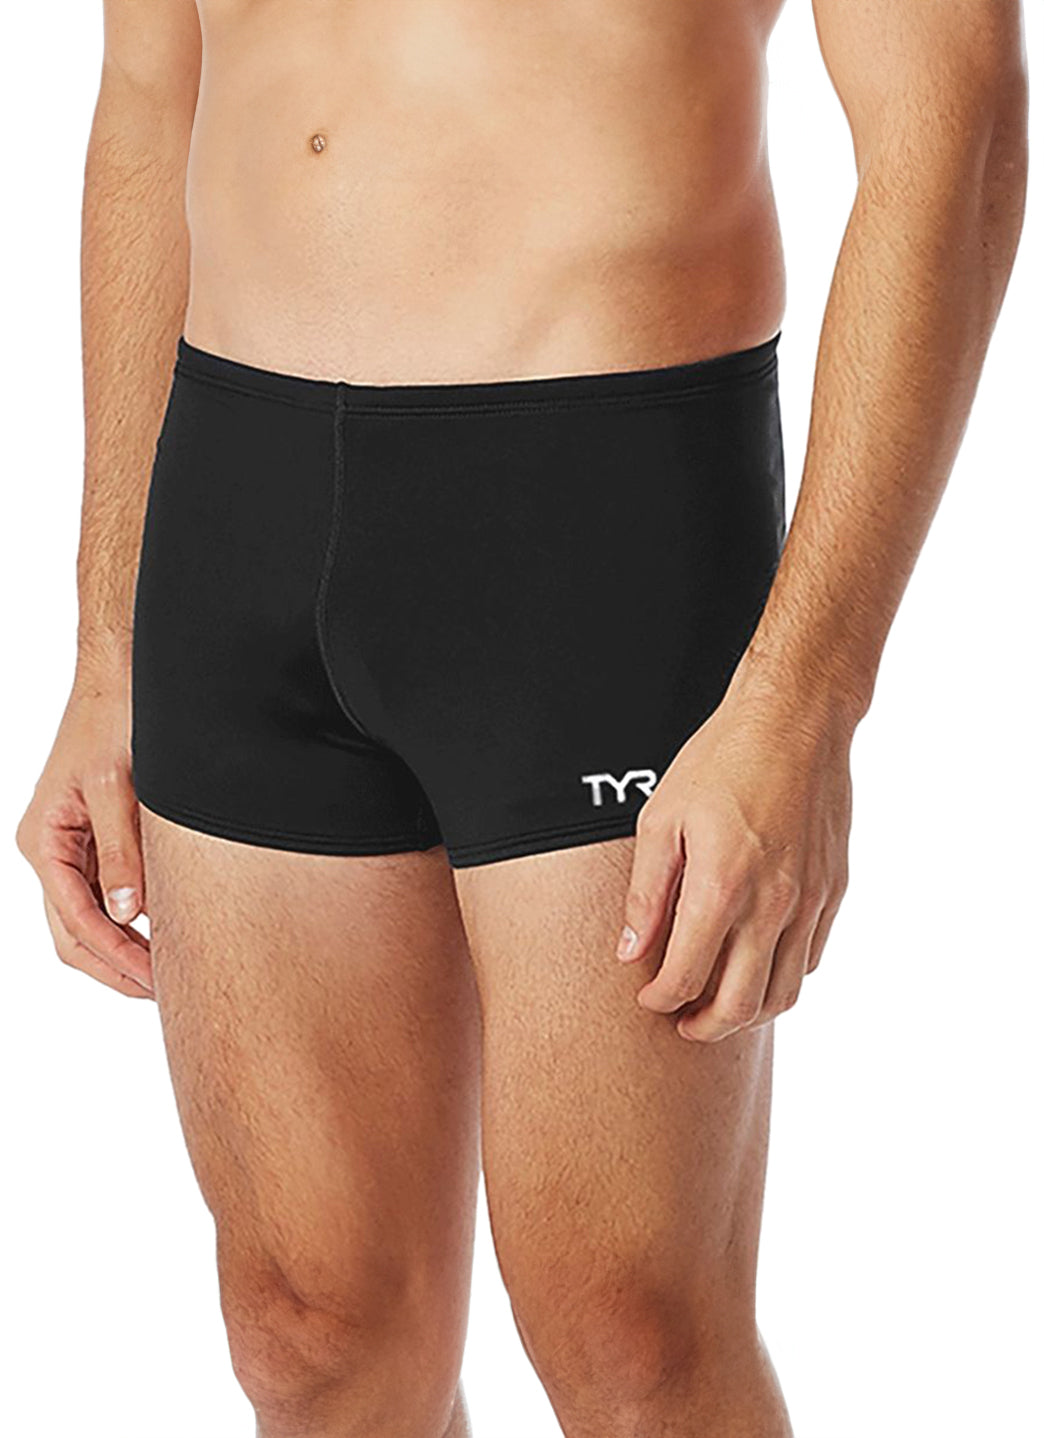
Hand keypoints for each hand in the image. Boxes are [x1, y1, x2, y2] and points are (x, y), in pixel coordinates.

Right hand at [17, 670, 152, 997]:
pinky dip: (130, 917)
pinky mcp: (95, 838)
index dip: (114, 956)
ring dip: (123, 946)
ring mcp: (71, 847)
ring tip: (167, 970)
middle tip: (163, 990)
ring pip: (89, 918)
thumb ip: (122, 851)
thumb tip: (128, 914)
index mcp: (45, 841)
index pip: (74, 920)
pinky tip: (164, 929)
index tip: (153, 980)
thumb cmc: (112, 722)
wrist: (118, 679)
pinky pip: (106, 891)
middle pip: (74, 933)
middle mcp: (51, 850)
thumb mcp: (118, 788)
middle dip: (115, 965)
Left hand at [620, 666, 853, 1040]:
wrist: (796, 721)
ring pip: (784, 993)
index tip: (646, 997)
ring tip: (718, 1007)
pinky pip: (809, 959)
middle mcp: (772, 905)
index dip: (659, 1000)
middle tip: (681, 1022)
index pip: (685, 978)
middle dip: (704, 1026)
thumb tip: (630, 951)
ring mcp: (810, 902)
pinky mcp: (833, 891)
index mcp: (721, 888)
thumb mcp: (661, 819)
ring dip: (747, 1013)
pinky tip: (756, 965)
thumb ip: (645, 893)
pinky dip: (781, 978)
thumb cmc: (721, 760)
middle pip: (741, 1006)